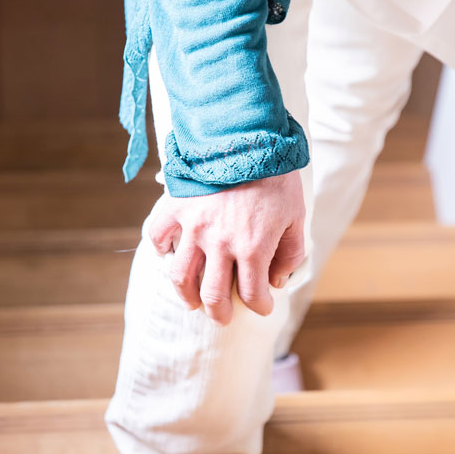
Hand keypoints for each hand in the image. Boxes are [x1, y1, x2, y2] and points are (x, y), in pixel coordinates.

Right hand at [145, 171, 305, 325]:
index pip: (253, 295)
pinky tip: (170, 255)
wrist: (247, 136)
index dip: (261, 307)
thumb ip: (290, 253)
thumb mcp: (296, 215)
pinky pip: (158, 236)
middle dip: (220, 313)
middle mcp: (220, 243)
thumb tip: (277, 280)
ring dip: (187, 295)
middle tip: (223, 317)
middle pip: (214, 296)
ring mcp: (194, 227)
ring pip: (181, 277)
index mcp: (253, 247)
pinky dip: (161, 249)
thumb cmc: (276, 176)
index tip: (263, 306)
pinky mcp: (176, 207)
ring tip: (193, 301)